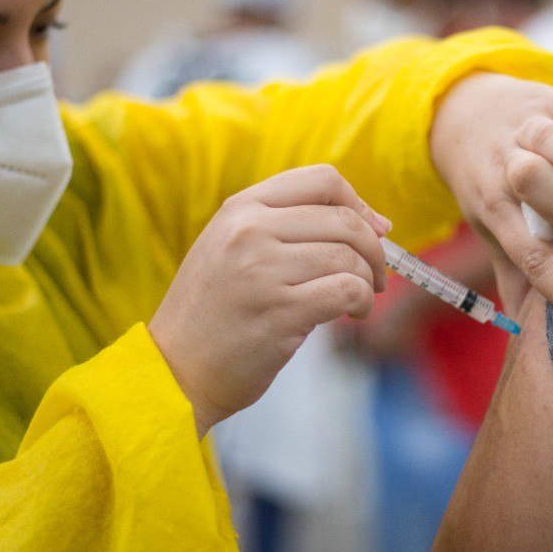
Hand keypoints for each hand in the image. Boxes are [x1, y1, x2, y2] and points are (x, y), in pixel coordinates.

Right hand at [148, 164, 390, 435]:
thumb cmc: (212, 314)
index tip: (374, 230)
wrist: (175, 371)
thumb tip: (373, 223)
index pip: (321, 179)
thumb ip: (284, 227)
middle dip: (374, 249)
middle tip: (377, 275)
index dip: (358, 203)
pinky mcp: (281, 311)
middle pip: (344, 220)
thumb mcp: (231, 249)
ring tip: (359, 300)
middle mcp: (250, 231)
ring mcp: (264, 270)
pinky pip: (348, 290)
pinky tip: (354, 314)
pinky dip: (363, 302)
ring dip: (368, 281)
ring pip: (350, 257)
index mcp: (239, 209)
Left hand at [430, 73, 552, 339]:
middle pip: (531, 186)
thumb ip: (514, 275)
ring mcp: (529, 131)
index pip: (530, 257)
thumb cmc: (484, 184)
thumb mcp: (489, 229)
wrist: (458, 114)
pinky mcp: (551, 102)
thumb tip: (529, 338)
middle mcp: (509, 167)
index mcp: (496, 209)